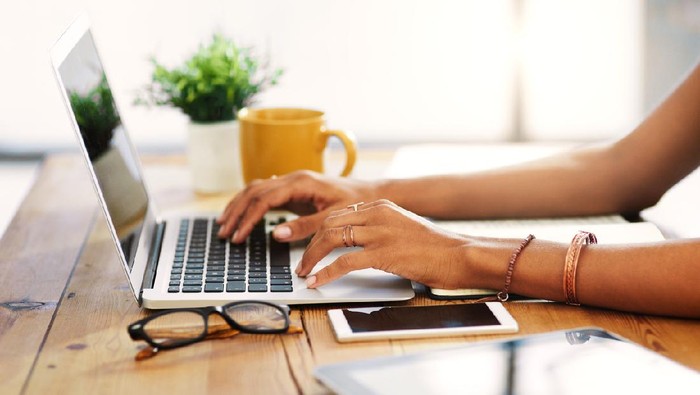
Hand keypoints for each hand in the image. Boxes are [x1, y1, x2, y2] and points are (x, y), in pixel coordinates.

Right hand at [217, 170, 376, 242]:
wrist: (370, 193)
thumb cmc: (356, 203)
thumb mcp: (333, 218)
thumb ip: (306, 226)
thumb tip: (277, 234)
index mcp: (301, 182)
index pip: (264, 199)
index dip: (248, 218)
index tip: (239, 236)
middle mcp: (293, 178)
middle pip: (254, 191)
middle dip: (236, 212)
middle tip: (224, 233)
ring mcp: (292, 182)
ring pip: (256, 189)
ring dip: (238, 206)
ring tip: (225, 224)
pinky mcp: (293, 189)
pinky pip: (265, 192)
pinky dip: (249, 203)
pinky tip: (241, 213)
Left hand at [296, 199, 469, 288]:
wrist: (459, 254)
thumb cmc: (434, 247)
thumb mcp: (402, 227)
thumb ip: (379, 228)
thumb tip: (354, 243)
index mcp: (380, 206)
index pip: (338, 214)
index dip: (317, 231)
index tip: (309, 246)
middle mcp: (377, 214)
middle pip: (329, 224)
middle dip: (310, 244)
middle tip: (302, 263)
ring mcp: (380, 232)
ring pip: (331, 239)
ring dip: (312, 257)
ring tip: (304, 273)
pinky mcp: (384, 253)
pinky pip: (344, 262)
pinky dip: (325, 273)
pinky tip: (317, 282)